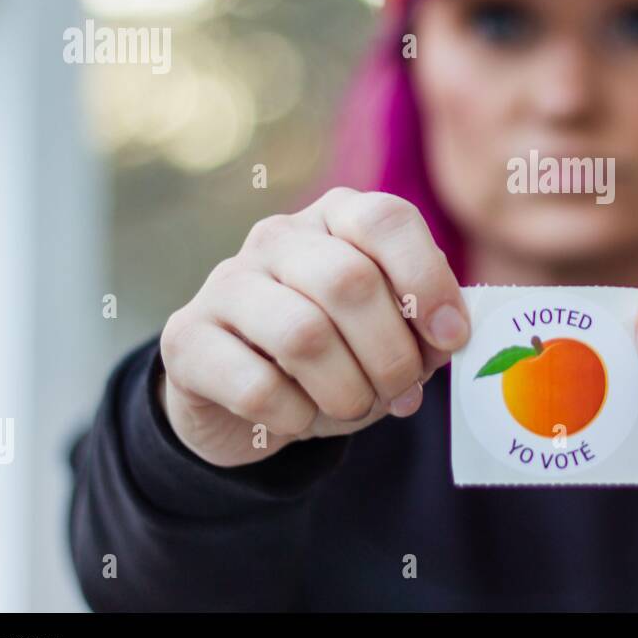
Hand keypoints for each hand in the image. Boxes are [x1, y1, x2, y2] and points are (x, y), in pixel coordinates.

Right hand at [159, 188, 469, 466]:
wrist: (245, 402)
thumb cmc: (338, 357)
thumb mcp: (392, 337)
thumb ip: (425, 331)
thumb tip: (448, 337)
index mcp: (337, 218)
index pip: (385, 219)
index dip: (428, 280)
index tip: (451, 338)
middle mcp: (278, 237)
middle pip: (349, 281)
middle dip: (391, 354)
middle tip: (401, 392)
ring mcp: (226, 282)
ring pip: (303, 335)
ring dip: (347, 390)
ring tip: (354, 408)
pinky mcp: (186, 338)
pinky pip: (256, 386)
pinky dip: (295, 416)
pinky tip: (297, 418)